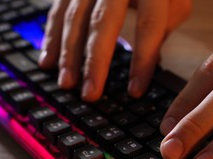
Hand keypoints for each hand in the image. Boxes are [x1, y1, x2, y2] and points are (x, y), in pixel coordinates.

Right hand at [39, 0, 190, 100]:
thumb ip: (165, 26)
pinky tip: (47, 62)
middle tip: (91, 94)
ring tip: (66, 83)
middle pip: (104, 24)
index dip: (142, 61)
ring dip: (69, 54)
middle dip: (95, 62)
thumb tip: (152, 61)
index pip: (149, 26)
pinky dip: (51, 37)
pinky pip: (57, 10)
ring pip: (75, 18)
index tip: (135, 92)